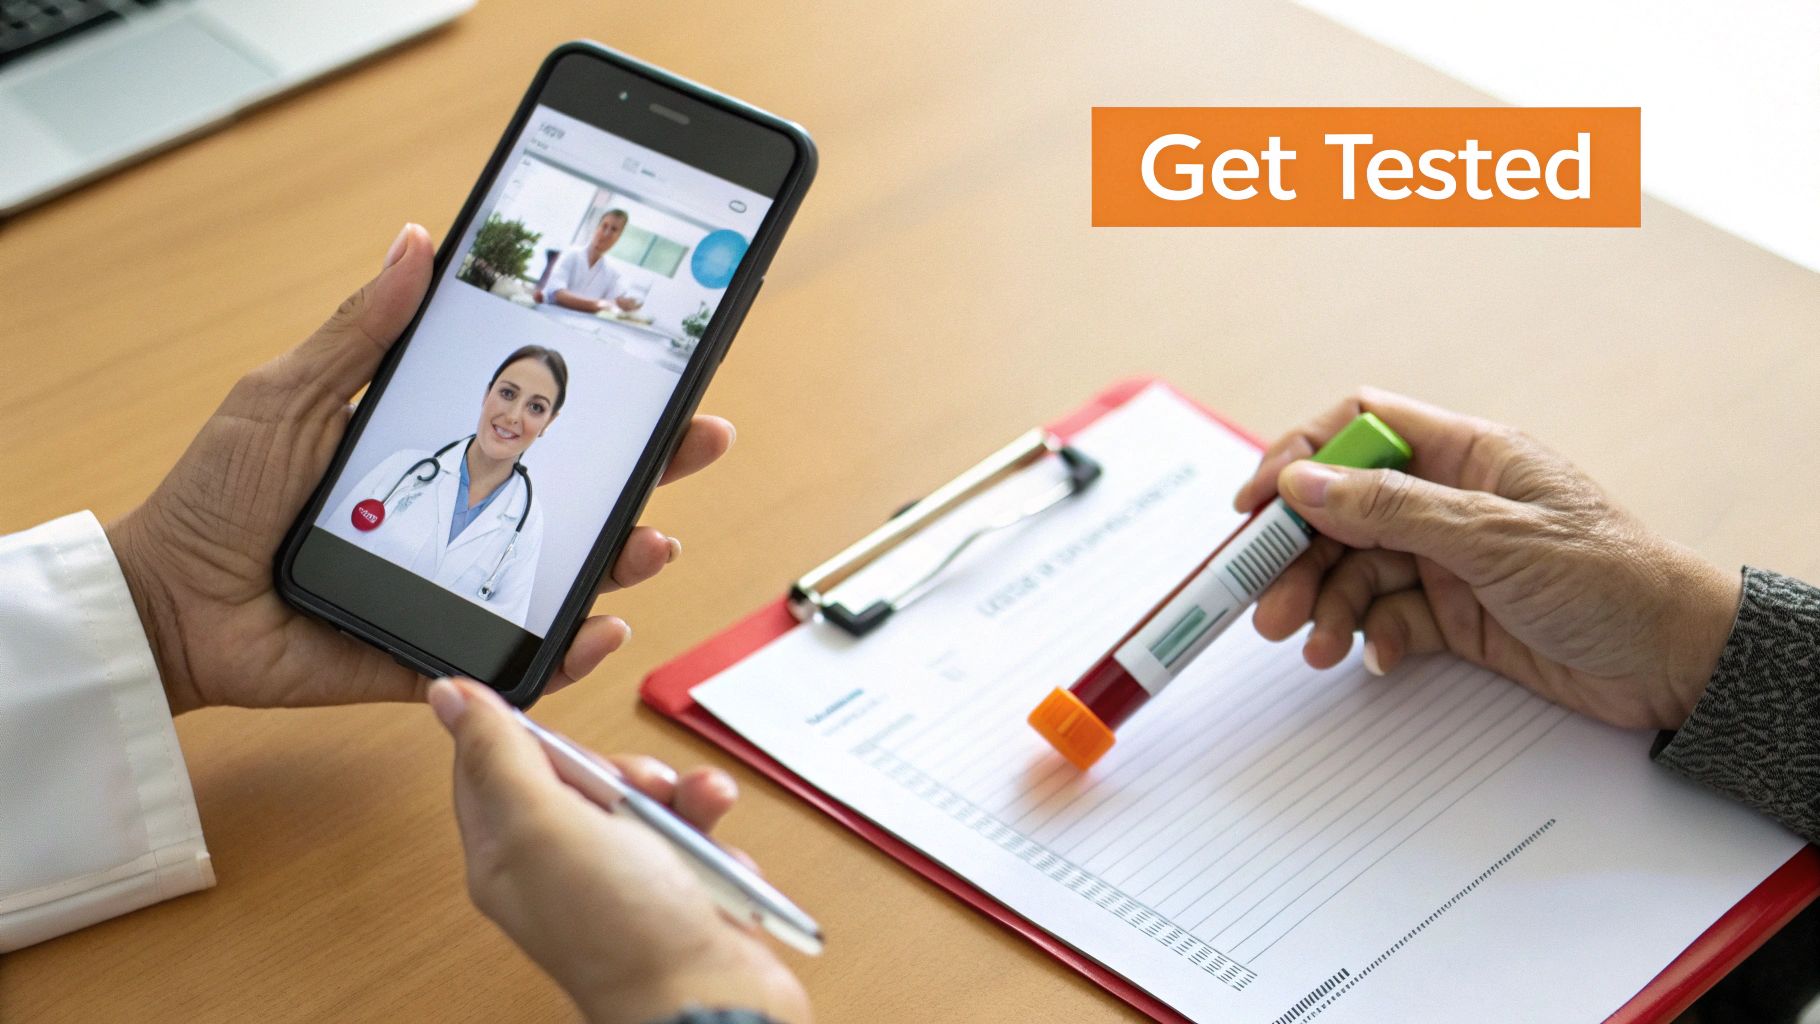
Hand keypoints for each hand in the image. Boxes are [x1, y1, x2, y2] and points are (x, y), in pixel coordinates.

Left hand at [107, 224, 736, 713]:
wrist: (163, 602)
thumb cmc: (217, 495)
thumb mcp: (288, 394)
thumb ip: (360, 331)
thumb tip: (418, 241)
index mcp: (438, 449)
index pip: (544, 422)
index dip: (608, 403)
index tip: (665, 372)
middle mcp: (461, 518)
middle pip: (578, 496)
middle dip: (653, 472)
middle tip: (702, 440)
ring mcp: (455, 591)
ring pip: (563, 578)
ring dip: (625, 561)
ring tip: (653, 543)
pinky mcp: (435, 656)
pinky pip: (513, 662)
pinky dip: (565, 654)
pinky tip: (599, 628)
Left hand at [430, 678, 810, 1023]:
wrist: (710, 999)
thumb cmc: (623, 931)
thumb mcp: (545, 825)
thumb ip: (498, 754)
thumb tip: (448, 696)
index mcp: (505, 852)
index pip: (493, 763)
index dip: (532, 733)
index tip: (567, 725)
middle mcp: (557, 866)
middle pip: (579, 773)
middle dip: (622, 768)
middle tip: (635, 791)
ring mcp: (618, 878)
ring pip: (643, 798)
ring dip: (678, 795)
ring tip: (693, 812)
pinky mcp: (672, 887)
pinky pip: (690, 830)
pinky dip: (709, 833)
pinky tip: (716, 853)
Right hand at [1232, 388, 1740, 730]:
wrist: (1677, 664)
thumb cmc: (1614, 580)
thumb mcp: (1494, 537)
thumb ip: (1393, 509)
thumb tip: (1306, 480)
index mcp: (1467, 454)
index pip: (1360, 427)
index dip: (1300, 456)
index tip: (1255, 503)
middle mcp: (1450, 500)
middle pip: (1343, 509)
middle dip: (1298, 553)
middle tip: (1263, 598)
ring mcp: (1450, 558)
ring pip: (1356, 569)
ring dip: (1323, 604)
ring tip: (1309, 642)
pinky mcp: (1454, 614)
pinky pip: (1386, 617)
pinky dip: (1367, 637)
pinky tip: (1370, 657)